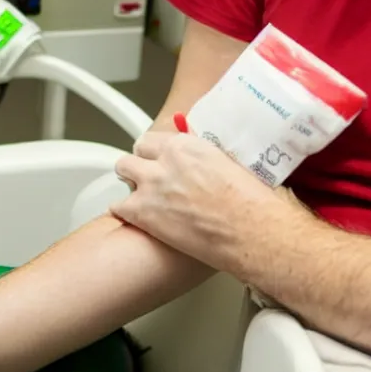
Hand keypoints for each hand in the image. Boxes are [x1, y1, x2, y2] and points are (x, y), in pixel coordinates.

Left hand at [111, 132, 304, 270]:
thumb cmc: (250, 202)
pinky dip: (125, 212)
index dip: (154, 153)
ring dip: (130, 183)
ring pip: (122, 172)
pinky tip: (139, 220)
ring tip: (142, 198)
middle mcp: (165, 161)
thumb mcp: (228, 164)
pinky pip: (118, 207)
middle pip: (134, 154)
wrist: (252, 233)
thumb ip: (203, 156)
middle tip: (149, 180)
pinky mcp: (143, 213)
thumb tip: (196, 156)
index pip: (152, 139)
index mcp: (186, 146)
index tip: (157, 161)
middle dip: (139, 165)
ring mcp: (151, 185)